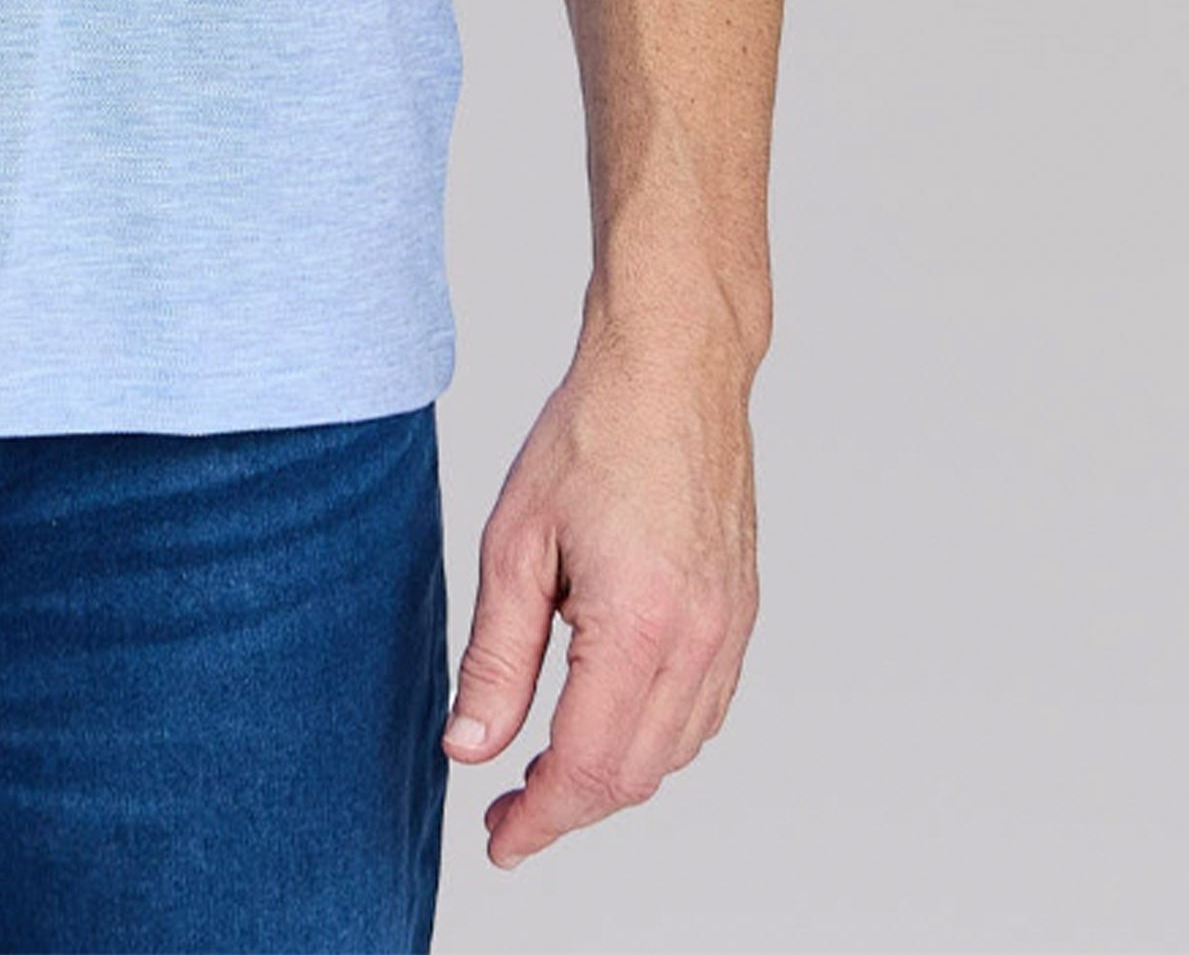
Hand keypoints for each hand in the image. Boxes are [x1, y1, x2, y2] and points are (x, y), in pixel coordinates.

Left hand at [442, 322, 759, 869]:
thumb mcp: (515, 541)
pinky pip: (702, 713)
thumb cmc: (592, 434)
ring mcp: (731, 630)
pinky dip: (654, 741)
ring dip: (612, 779)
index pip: (589, 765)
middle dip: (568, 808)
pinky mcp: (741, 615)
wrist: (673, 369)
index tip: (499, 840)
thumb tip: (469, 747)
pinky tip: (607, 725)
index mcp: (641, 625)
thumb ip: (496, 655)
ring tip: (545, 774)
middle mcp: (700, 640)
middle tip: (507, 812)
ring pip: (673, 752)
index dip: (539, 818)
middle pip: (635, 774)